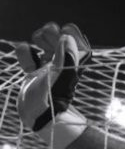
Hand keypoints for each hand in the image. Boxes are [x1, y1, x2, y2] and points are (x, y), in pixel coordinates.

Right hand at [16, 22, 91, 148]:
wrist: (39, 116)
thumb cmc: (53, 97)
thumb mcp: (61, 75)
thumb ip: (65, 56)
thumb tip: (66, 36)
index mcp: (74, 60)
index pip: (74, 36)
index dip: (67, 32)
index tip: (61, 34)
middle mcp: (62, 61)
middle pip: (57, 36)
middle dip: (50, 33)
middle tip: (44, 38)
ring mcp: (48, 66)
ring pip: (43, 43)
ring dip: (38, 39)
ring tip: (35, 43)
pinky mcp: (35, 72)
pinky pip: (30, 55)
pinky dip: (26, 51)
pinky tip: (25, 52)